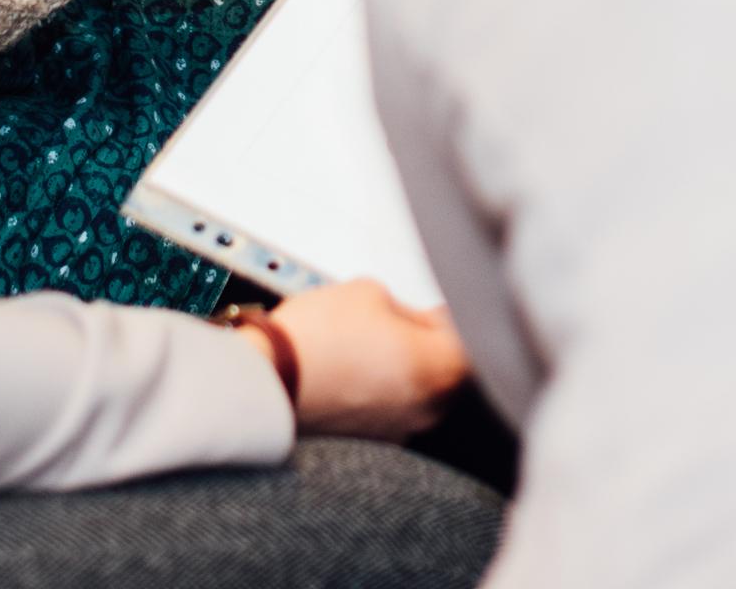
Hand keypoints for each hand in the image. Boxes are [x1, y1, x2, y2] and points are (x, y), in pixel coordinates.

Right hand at [244, 282, 467, 441]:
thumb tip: (412, 319)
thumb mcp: (371, 293)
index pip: (470, 333)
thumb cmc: (315, 339)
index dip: (452, 310)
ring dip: (406, 365)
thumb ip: (407, 308)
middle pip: (448, 366)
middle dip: (431, 340)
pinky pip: (392, 407)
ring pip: (419, 388)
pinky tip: (354, 368)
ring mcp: (402, 430)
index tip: (440, 299)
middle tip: (404, 317)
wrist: (265, 383)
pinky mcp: (373, 442)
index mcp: (444, 369)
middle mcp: (432, 409)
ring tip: (370, 341)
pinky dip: (382, 388)